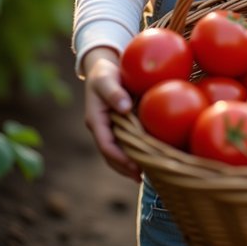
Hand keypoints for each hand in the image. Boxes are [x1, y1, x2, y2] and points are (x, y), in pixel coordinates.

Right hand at [83, 47, 141, 181]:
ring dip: (130, 165)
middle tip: (142, 178)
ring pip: (118, 153)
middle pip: (111, 155)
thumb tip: (124, 108)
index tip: (134, 167)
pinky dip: (136, 153)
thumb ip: (113, 92)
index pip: (106, 145)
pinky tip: (150, 158)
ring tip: (147, 174)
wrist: (105, 67)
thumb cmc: (105, 72)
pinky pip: (126, 143)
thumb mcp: (106, 78)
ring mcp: (110, 129)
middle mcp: (102, 128)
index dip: (119, 158)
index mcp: (96, 120)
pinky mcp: (120, 126)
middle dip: (125, 168)